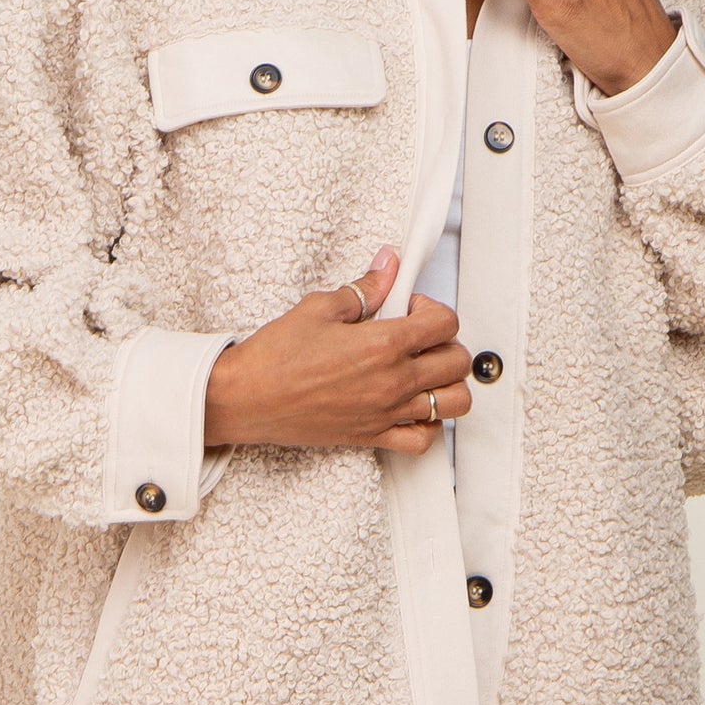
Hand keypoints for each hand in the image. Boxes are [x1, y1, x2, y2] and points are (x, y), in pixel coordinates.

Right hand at [204, 247, 472, 455]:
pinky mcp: (372, 437)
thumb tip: (388, 264)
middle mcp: (393, 381)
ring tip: (425, 372)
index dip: (434, 309)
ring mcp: (386, 413)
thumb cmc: (275, 355)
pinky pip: (423, 440)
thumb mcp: (319, 308)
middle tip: (419, 338)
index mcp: (384, 344)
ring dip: (448, 384)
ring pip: (453, 404)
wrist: (246, 398)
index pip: (445, 323)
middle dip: (447, 344)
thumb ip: (364, 288)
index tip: (411, 308)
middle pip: (459, 363)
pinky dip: (429, 425)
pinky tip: (412, 407)